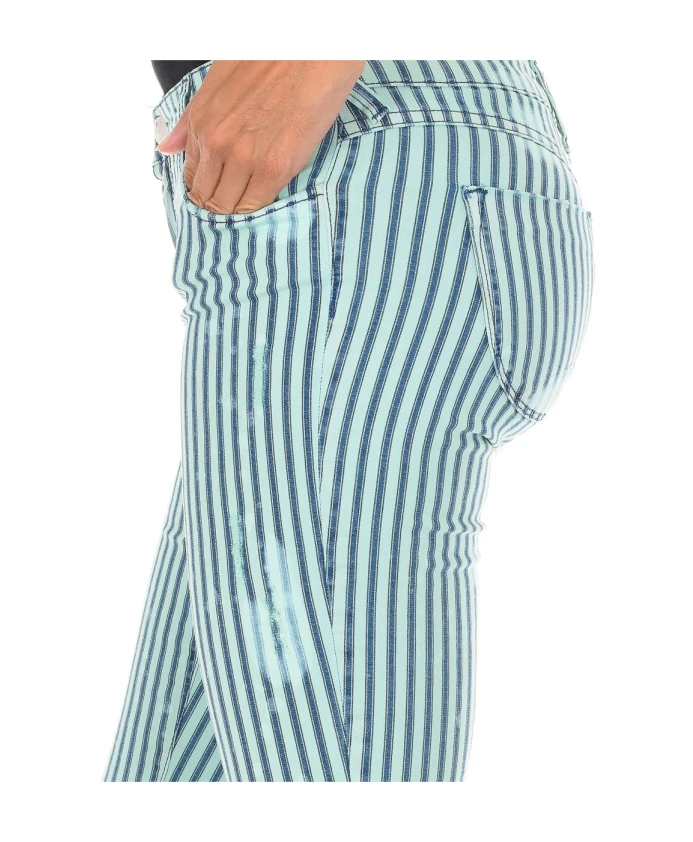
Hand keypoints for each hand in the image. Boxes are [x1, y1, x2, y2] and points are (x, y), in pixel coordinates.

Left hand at [156, 60, 365, 213]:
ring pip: (230, 208)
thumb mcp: (219, 80)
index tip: (215, 196)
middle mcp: (219, 144)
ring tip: (247, 211)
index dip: (202, 191)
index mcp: (203, 122)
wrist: (315, 52)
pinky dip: (257, 213)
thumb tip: (166, 147)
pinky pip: (257, 206)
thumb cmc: (273, 58)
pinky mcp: (276, 168)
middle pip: (208, 199)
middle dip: (216, 207)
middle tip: (232, 210)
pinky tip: (263, 209)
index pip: (192, 178)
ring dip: (236, 213)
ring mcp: (246, 159)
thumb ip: (191, 120)